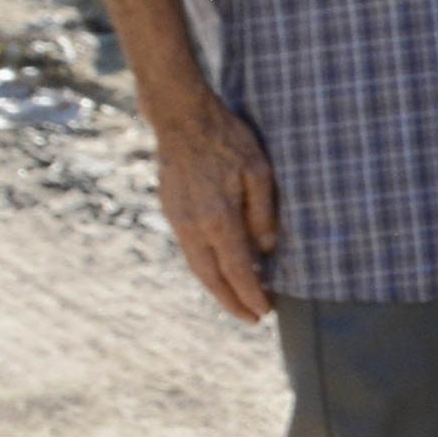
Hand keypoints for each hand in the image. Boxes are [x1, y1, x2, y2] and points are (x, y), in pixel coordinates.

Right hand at [145, 95, 282, 322]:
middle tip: (253, 319)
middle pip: (212, 278)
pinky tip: (221, 270)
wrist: (181, 118)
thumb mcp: (259, 171)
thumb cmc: (227, 139)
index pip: (237, 270)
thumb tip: (266, 251)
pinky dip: (207, 268)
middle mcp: (193, 226)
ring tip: (239, 300)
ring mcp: (177, 220)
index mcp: (218, 219)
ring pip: (197, 266)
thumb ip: (263, 214)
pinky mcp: (171, 212)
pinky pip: (190, 250)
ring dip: (218, 288)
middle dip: (232, 302)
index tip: (265, 312)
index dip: (251, 294)